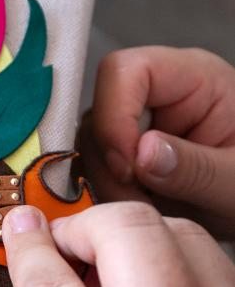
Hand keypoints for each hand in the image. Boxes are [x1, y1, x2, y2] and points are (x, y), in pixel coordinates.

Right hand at [77, 47, 234, 238]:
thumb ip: (196, 168)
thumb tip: (140, 153)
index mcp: (195, 79)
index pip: (124, 71)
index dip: (113, 115)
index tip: (128, 166)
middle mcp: (160, 96)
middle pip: (98, 112)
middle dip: (109, 165)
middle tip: (138, 204)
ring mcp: (141, 128)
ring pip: (91, 148)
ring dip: (107, 187)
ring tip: (148, 214)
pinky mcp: (130, 159)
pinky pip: (97, 173)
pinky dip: (110, 198)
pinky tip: (141, 215)